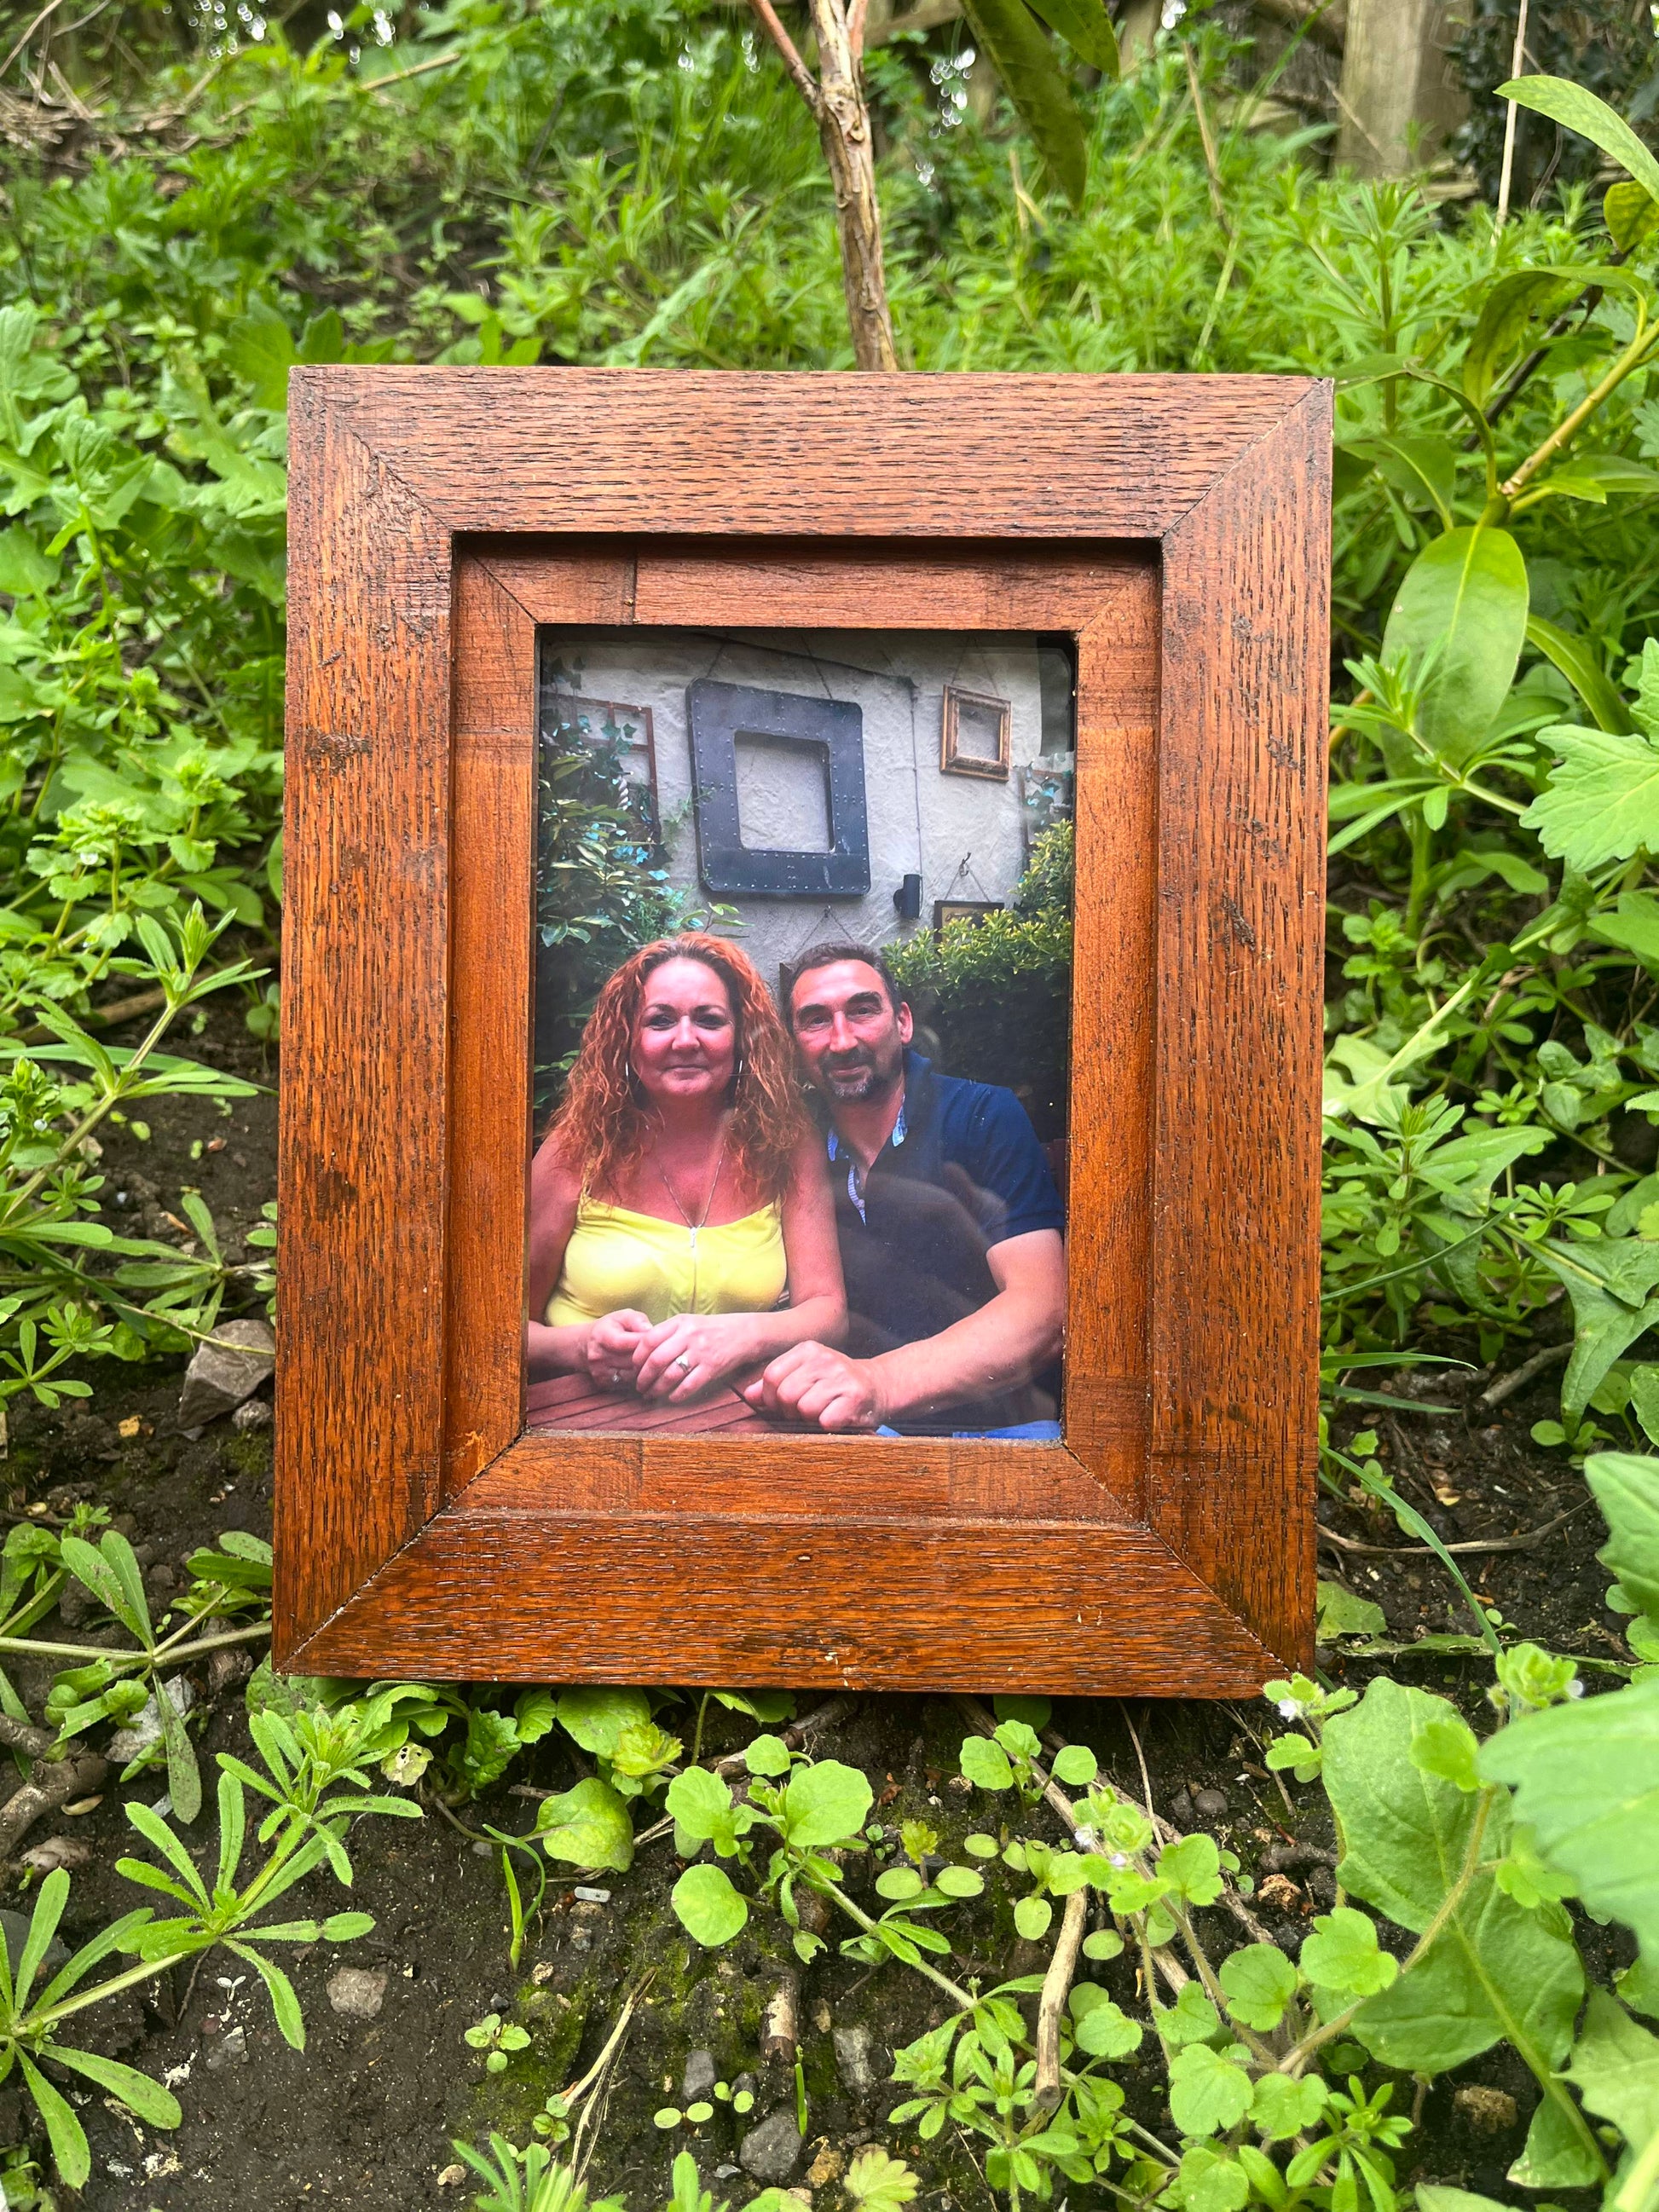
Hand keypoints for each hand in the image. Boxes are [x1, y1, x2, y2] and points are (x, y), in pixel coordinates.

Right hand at [581, 1310, 653, 1390]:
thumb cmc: (612, 1328)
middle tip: (658, 1350)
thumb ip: (637, 1320)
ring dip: (644, 1367)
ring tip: (650, 1359)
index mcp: (601, 1335)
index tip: (656, 1339)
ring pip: (632, 1373)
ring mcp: (599, 1371)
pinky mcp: (603, 1383)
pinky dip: (637, 1376)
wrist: (588, 1344)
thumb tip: (649, 1329)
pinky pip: (628, 1382)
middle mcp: (598, 1355)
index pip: (626, 1342)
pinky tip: (641, 1368)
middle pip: (631, 1360)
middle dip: (647, 1355)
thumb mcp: (623, 1316)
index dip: (644, 1342)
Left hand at [632, 1312, 755, 1401]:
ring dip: (657, 1389)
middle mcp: (689, 1335)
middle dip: (643, 1377)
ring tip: (651, 1394)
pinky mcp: (712, 1367)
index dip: (637, 1357)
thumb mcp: (690, 1322)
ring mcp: (701, 1352)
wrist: (746, 1332)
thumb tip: (643, 1350)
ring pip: (670, 1375)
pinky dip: (676, 1395)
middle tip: (639, 1386)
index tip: (634, 1367)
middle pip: (656, 1359)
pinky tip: (671, 1398)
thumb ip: (668, 1332)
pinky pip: (688, 1385)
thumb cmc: (713, 1329)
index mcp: (680, 1322)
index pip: (648, 1339)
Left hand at [743, 1342, 884, 1431]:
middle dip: (790, 1410)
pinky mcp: (855, 1396)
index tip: (782, 1405)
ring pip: (804, 1407)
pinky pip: (825, 1419)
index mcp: (808, 1349)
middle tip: (804, 1412)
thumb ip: (776, 1383)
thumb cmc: (835, 1385)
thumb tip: (749, 1395)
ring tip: (821, 1412)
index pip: (771, 1375)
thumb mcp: (805, 1375)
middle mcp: (825, 1358)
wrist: (878, 1386)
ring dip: (810, 1418)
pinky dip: (826, 1425)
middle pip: (786, 1393)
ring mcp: (841, 1376)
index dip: (771, 1397)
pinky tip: (835, 1417)